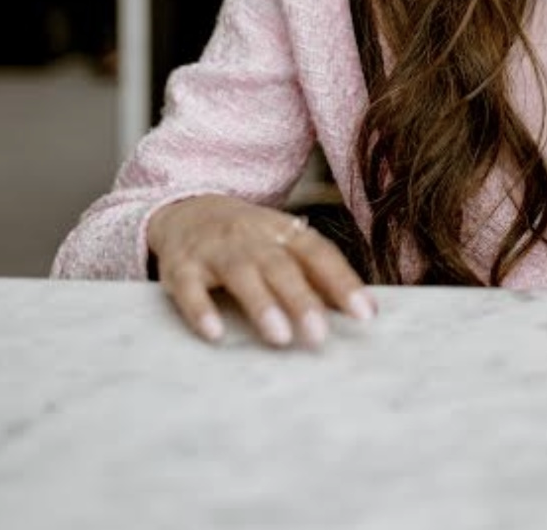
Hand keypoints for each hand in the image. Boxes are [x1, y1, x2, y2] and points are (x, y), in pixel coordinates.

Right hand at [147, 194, 376, 347]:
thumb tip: (361, 308)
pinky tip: (215, 333)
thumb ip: (317, 274)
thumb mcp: (283, 244)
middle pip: (281, 266)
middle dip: (302, 301)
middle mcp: (252, 238)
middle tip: (320, 336)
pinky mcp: (180, 267)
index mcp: (283, 231)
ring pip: (241, 274)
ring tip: (280, 338)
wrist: (188, 208)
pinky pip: (189, 287)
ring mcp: (216, 250)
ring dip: (261, 305)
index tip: (365, 315)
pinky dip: (201, 310)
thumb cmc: (249, 239)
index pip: (319, 254)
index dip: (343, 282)